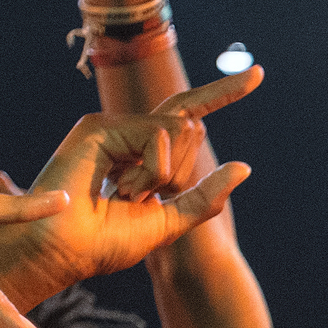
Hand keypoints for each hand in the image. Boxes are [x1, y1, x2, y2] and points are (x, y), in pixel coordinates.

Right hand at [0, 74, 258, 303]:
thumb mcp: (170, 222)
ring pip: (178, 129)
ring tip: (121, 195)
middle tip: (133, 200)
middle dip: (177, 173)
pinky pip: (157, 135)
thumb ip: (205, 198)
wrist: (67, 253)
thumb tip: (245, 168)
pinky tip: (116, 186)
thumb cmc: (106, 244)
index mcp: (142, 153)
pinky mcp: (99, 125)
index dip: (224, 92)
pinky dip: (150, 170)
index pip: (189, 114)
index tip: (259, 74)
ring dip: (160, 176)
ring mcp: (113, 126)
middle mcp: (128, 133)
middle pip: (191, 125)